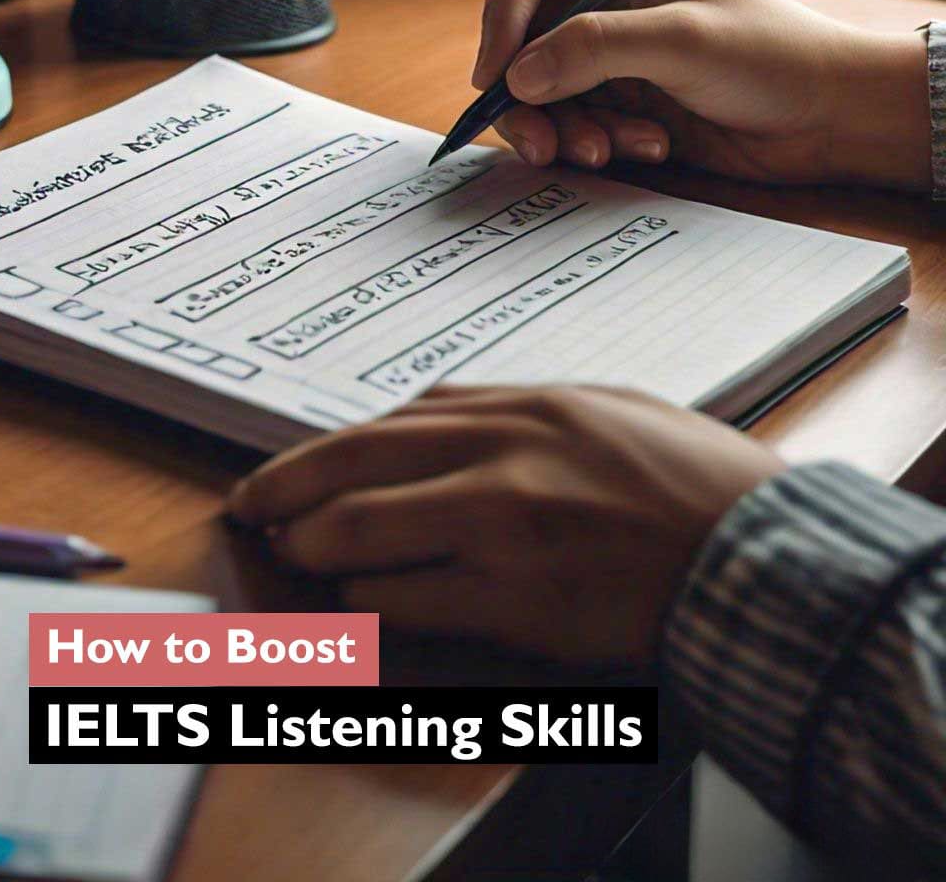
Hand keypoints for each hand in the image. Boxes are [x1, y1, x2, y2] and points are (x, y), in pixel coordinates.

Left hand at [227, 386, 782, 663]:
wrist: (756, 555)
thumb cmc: (688, 481)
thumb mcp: (601, 408)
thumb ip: (511, 405)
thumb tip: (426, 414)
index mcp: (521, 406)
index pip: (392, 420)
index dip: (326, 447)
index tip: (293, 467)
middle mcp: (499, 455)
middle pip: (353, 462)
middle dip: (284, 486)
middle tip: (250, 505)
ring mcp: (500, 525)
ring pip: (361, 532)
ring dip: (316, 547)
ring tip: (298, 555)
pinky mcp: (511, 599)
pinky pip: (404, 600)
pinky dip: (368, 601)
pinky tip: (359, 601)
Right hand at [476, 0, 929, 190]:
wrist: (826, 119)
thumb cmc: (773, 56)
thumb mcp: (686, 40)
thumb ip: (597, 48)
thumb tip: (516, 76)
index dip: (501, 10)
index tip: (500, 72)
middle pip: (514, 35)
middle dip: (525, 94)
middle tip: (544, 141)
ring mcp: (600, 53)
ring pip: (531, 90)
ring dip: (561, 128)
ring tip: (608, 150)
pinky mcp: (609, 102)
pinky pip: (564, 124)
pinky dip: (591, 143)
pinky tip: (645, 147)